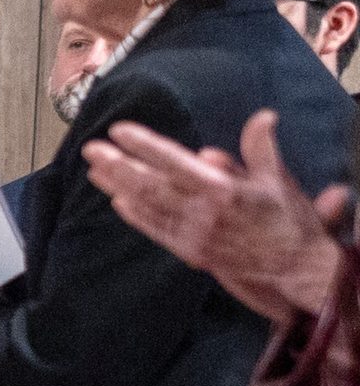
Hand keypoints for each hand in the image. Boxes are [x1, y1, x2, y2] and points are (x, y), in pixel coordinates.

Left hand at [83, 110, 345, 322]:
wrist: (294, 269)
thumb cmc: (287, 221)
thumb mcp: (278, 179)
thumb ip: (262, 148)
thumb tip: (261, 117)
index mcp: (223, 191)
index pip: (175, 162)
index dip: (145, 145)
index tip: (119, 130)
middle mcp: (202, 213)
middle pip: (150, 184)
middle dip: (117, 165)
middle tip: (90, 148)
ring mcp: (192, 235)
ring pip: (148, 207)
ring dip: (118, 187)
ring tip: (94, 170)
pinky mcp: (189, 251)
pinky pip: (156, 230)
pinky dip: (135, 216)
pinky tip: (117, 201)